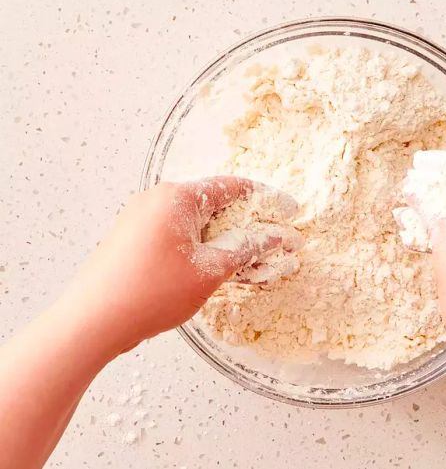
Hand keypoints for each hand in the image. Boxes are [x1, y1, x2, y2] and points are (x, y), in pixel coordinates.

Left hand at [64, 177, 290, 352]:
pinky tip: (219, 272)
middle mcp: (157, 201)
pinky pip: (180, 240)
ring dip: (227, 243)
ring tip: (251, 266)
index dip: (266, 200)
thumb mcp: (210, 270)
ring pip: (198, 226)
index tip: (289, 212)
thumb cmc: (151, 292)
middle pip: (215, 206)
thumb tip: (275, 237)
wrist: (90, 323)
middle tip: (274, 246)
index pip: (233, 187)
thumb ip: (247, 249)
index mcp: (176, 197)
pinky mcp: (135, 243)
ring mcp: (142, 221)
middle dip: (247, 227)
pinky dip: (204, 252)